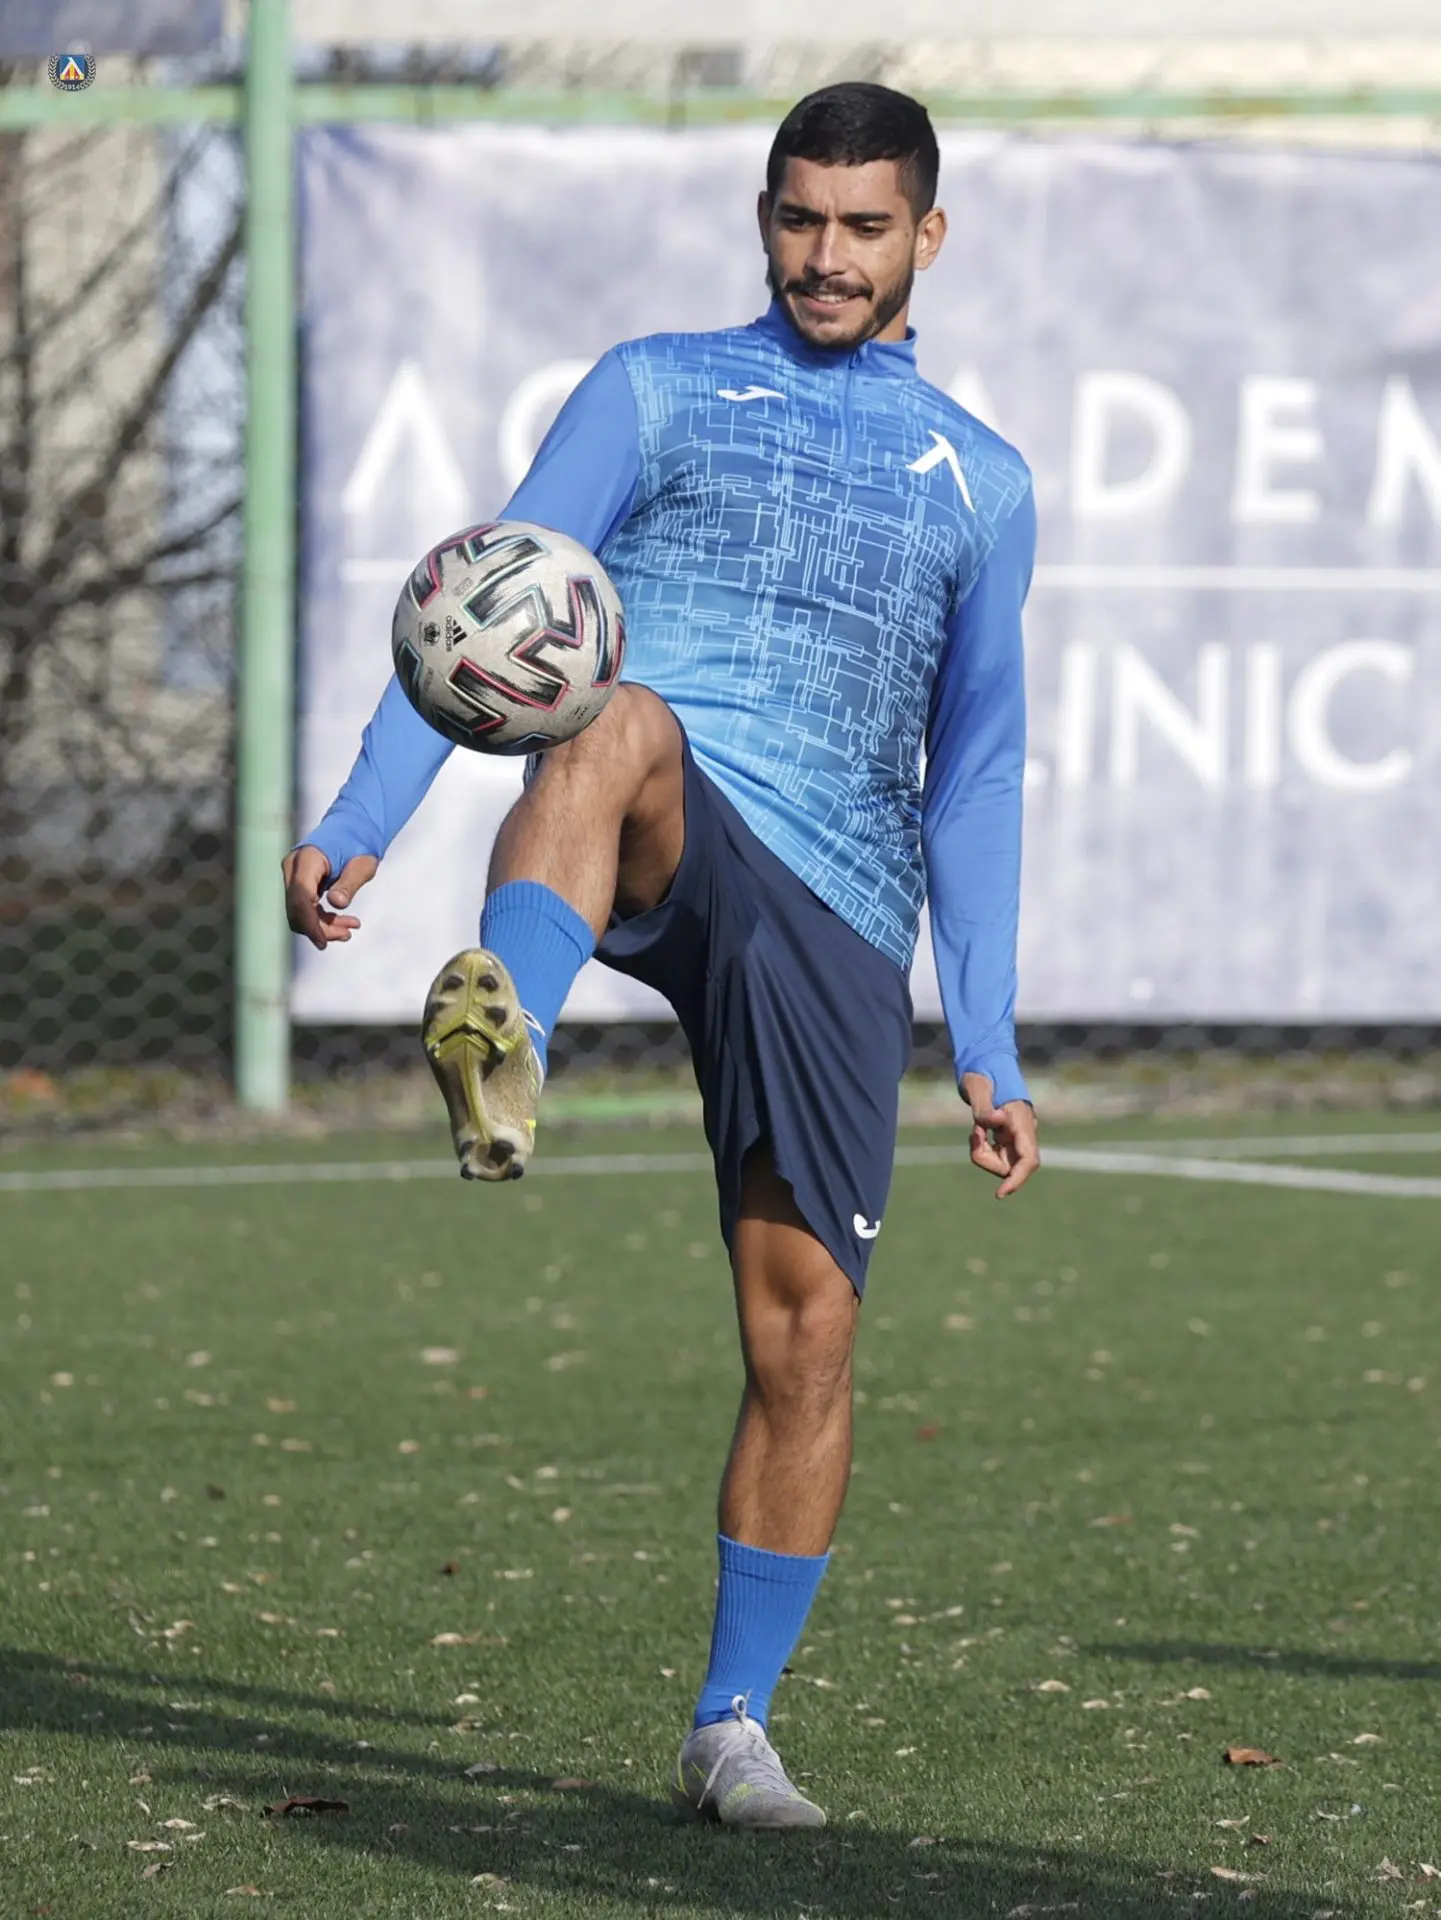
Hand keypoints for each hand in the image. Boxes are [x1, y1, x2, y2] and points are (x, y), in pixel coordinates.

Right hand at [281, 845, 378, 951]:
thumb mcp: (362, 864)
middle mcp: (293, 867)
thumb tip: (336, 903)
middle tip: (348, 933)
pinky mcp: (299, 883)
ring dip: (322, 926)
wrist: (353, 829)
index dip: (310, 923)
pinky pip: (304, 908)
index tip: (323, 942)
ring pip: (299, 912)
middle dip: (320, 928)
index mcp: (307, 859)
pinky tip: (343, 924)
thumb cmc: (360, 844)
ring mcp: (293, 876)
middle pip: (297, 909)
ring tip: (350, 929)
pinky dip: (321, 919)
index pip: (301, 897)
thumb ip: (349, 883)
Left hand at [960, 1072, 1039, 1198]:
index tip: (1000, 1193)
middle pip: (1011, 1166)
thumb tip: (996, 1122)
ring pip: (1003, 1162)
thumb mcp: (977, 1088)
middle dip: (988, 1159)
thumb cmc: (981, 1074)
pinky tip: (978, 1130)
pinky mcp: (1010, 1138)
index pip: (1028, 1160)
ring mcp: (1018, 1136)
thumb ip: (984, 1108)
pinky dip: (983, 1148)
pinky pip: (997, 1154)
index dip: (1017, 1180)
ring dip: (983, 1153)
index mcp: (1021, 1122)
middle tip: (974, 1135)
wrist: (985, 1063)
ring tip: (975, 1129)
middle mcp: (1024, 1132)